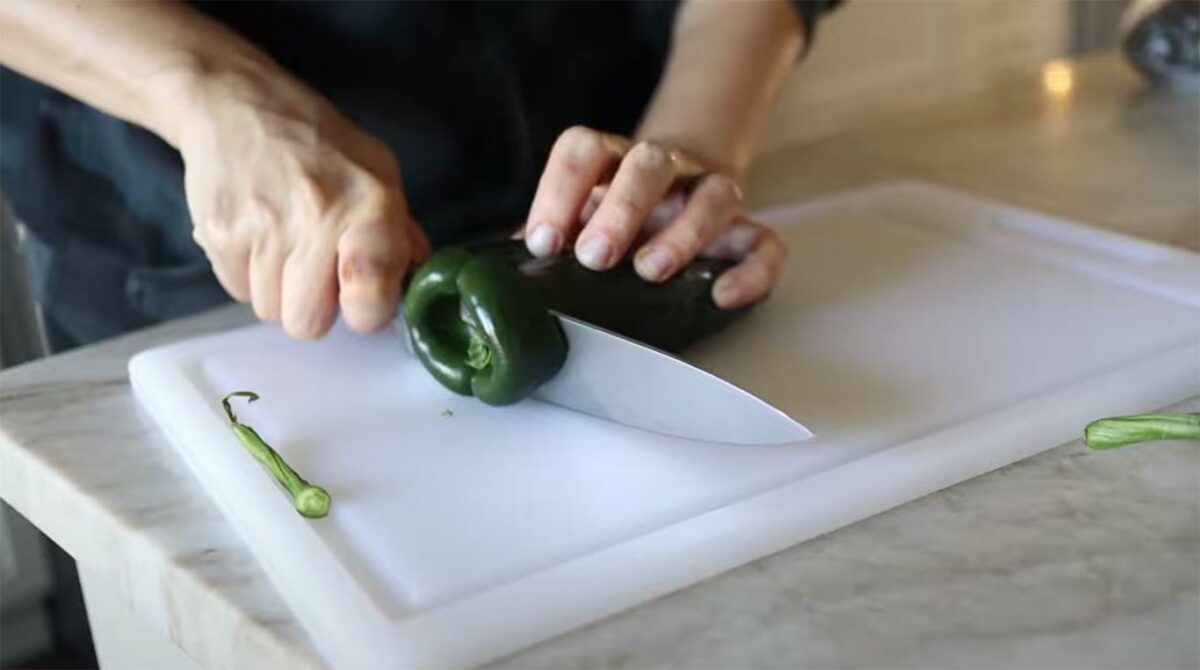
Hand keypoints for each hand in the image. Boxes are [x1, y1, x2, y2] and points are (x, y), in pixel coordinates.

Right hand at [176, 66, 428, 338]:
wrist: (233, 102)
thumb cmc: (315, 138)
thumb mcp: (376, 168)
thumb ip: (399, 226)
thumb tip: (414, 273)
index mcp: (370, 207)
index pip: (371, 300)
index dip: (367, 311)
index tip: (362, 295)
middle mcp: (317, 221)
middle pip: (309, 323)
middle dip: (313, 306)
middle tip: (316, 267)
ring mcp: (262, 231)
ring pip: (270, 311)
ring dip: (279, 289)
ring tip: (283, 240)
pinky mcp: (217, 235)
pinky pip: (236, 290)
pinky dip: (247, 272)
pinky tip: (256, 234)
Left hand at [522, 126, 785, 307]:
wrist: (679, 191)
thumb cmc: (614, 216)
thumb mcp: (576, 219)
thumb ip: (545, 237)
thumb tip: (494, 274)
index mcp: (610, 161)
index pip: (582, 150)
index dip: (559, 191)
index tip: (545, 242)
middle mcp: (663, 167)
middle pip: (648, 163)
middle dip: (621, 209)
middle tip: (597, 257)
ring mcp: (709, 193)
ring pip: (714, 194)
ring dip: (684, 232)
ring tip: (652, 271)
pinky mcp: (746, 231)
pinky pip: (763, 243)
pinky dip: (752, 271)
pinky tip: (723, 296)